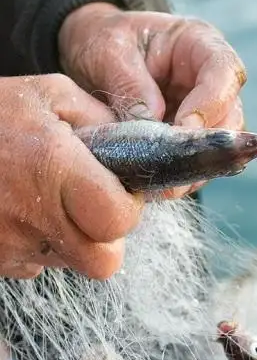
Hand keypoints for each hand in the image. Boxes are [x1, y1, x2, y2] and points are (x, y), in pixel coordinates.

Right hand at [0, 74, 143, 279]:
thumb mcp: (47, 94)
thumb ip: (101, 119)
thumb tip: (140, 142)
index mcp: (52, 168)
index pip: (119, 219)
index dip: (128, 208)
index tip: (118, 190)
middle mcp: (31, 215)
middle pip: (103, 262)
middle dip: (107, 238)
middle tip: (92, 207)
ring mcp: (8, 244)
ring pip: (70, 264)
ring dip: (71, 240)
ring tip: (47, 201)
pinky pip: (33, 265)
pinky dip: (37, 244)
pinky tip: (20, 211)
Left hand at [57, 3, 247, 198]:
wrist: (92, 52)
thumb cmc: (103, 38)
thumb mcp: (108, 50)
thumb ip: (129, 84)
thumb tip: (150, 124)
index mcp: (200, 44)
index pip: (225, 73)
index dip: (210, 104)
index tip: (183, 130)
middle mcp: (213, 80)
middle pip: (231, 116)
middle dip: (206, 146)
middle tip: (174, 169)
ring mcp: (207, 111)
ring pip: (220, 146)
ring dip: (194, 167)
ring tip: (163, 185)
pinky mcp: (193, 138)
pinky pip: (198, 161)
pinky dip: (181, 176)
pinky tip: (158, 186)